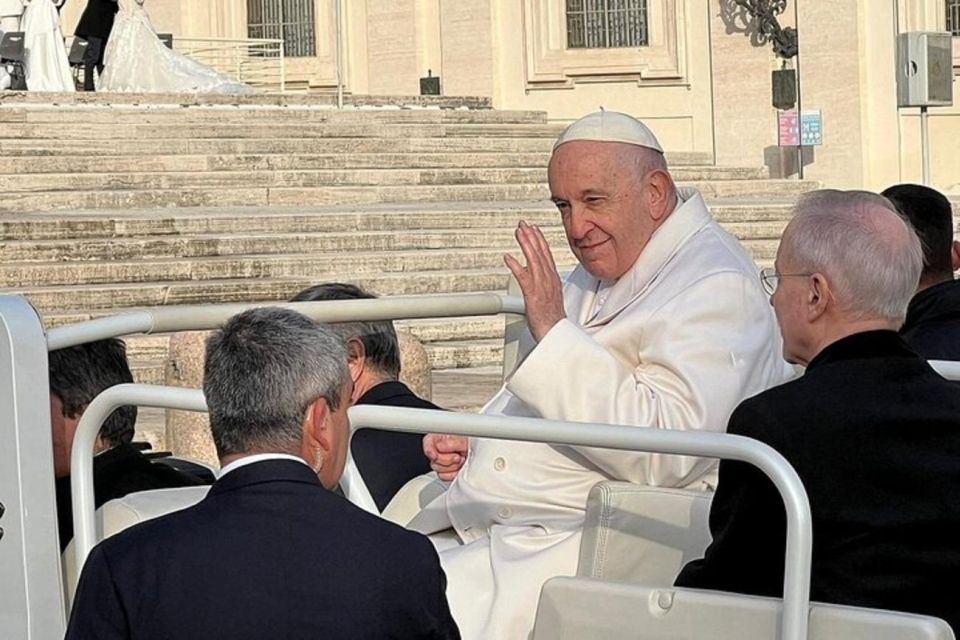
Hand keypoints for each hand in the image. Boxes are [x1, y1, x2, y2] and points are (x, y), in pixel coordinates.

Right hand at [423, 434, 468, 481]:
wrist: (479, 451)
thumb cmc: (470, 441)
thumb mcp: (462, 439)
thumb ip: (450, 443)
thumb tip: (440, 447)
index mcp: (437, 438)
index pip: (427, 444)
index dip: (429, 451)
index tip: (435, 455)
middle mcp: (437, 450)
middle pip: (433, 461)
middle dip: (447, 460)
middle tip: (458, 456)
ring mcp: (442, 462)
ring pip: (438, 470)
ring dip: (452, 467)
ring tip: (461, 460)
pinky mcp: (447, 471)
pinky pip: (445, 477)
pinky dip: (454, 473)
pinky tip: (460, 467)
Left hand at [504, 221, 565, 341]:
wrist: (555, 332)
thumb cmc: (552, 319)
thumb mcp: (550, 297)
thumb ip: (544, 285)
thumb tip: (536, 278)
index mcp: (553, 279)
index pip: (546, 254)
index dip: (540, 240)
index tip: (534, 228)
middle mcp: (548, 279)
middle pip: (540, 253)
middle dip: (532, 236)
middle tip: (524, 224)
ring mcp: (541, 286)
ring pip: (533, 260)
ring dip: (526, 244)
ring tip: (519, 232)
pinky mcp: (532, 294)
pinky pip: (523, 277)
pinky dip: (515, 265)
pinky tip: (507, 257)